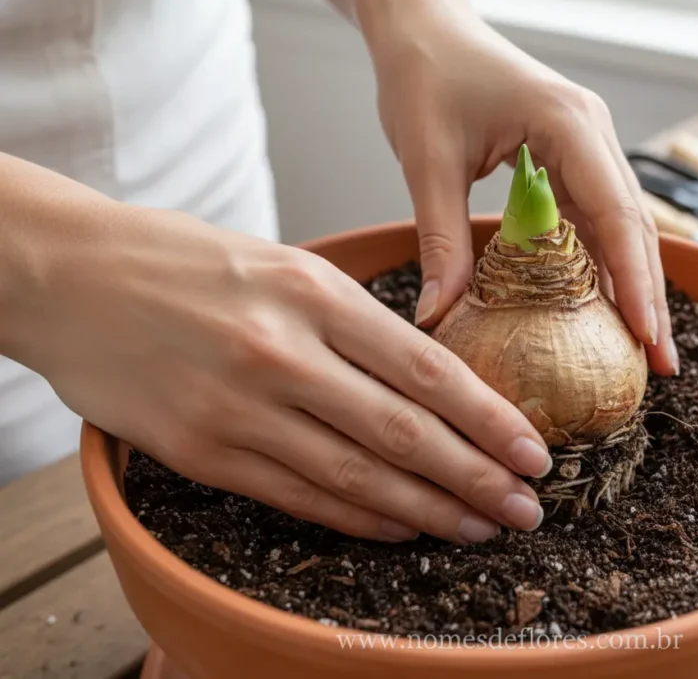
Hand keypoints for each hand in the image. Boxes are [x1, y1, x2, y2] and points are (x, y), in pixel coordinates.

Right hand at [3, 159, 550, 542]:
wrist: (69, 276)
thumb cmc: (184, 262)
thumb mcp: (283, 263)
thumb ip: (353, 320)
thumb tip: (431, 379)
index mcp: (313, 293)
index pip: (426, 369)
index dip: (488, 419)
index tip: (533, 451)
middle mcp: (282, 353)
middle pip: (404, 432)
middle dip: (477, 478)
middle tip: (527, 508)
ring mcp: (239, 408)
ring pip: (357, 476)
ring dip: (427, 511)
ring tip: (478, 527)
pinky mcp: (201, 452)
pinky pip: (298, 496)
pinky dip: (357, 518)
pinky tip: (400, 529)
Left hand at [354, 0, 677, 375]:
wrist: (423, 26)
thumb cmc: (426, 75)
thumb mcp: (427, 159)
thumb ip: (440, 239)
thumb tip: (438, 315)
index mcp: (568, 124)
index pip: (616, 213)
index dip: (634, 280)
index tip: (645, 336)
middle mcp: (592, 133)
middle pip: (635, 225)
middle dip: (650, 295)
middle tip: (659, 364)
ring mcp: (587, 144)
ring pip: (624, 224)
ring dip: (634, 284)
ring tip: (643, 347)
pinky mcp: (571, 156)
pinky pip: (597, 217)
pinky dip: (605, 262)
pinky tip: (606, 307)